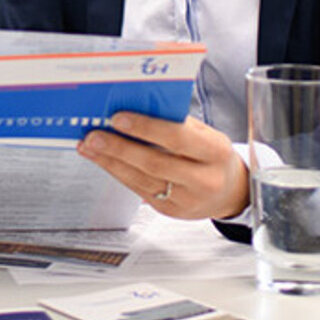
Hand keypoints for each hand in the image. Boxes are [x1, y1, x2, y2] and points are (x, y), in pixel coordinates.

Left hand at [78, 112, 248, 219]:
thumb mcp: (206, 135)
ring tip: (90, 146)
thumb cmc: (213, 156)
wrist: (230, 192)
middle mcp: (203, 179)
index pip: (177, 138)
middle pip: (154, 163)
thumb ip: (177, 123)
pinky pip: (137, 190)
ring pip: (141, 179)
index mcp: (215, 153)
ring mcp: (186, 199)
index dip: (145, 128)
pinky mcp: (169, 211)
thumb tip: (137, 108)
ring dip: (110, 161)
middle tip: (95, 135)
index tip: (118, 118)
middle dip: (119, 148)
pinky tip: (102, 160)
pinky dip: (117, 172)